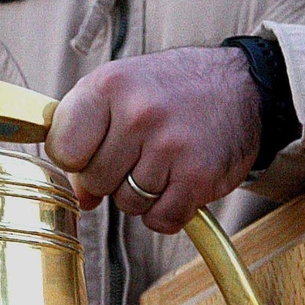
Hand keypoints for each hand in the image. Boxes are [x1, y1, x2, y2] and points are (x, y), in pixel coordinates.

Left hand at [45, 47, 261, 234]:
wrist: (242, 87)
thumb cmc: (172, 89)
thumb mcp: (120, 89)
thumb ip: (86, 134)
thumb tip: (79, 197)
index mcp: (110, 85)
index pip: (62, 149)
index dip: (77, 156)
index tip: (95, 147)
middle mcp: (139, 113)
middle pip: (95, 181)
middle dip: (112, 175)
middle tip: (140, 150)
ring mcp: (170, 147)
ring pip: (127, 204)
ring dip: (144, 192)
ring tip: (165, 159)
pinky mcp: (198, 177)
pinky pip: (160, 220)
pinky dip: (168, 210)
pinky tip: (180, 180)